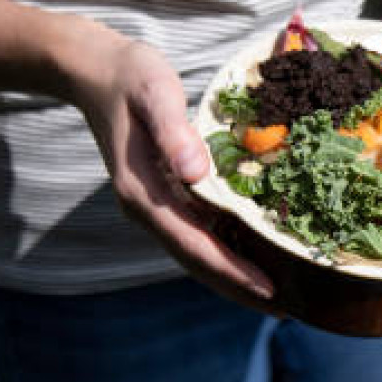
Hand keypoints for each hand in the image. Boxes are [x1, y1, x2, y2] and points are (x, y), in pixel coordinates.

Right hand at [61, 21, 277, 309]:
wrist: (95, 71)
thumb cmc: (131, 78)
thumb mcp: (155, 94)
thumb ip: (174, 133)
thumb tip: (197, 174)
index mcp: (143, 193)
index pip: (194, 245)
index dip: (232, 270)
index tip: (270, 290)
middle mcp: (146, 208)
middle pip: (196, 262)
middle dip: (238, 288)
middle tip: (287, 311)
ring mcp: (152, 205)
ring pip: (195, 254)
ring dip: (232, 278)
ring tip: (276, 297)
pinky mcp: (162, 197)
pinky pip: (195, 235)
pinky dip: (223, 253)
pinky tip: (252, 258)